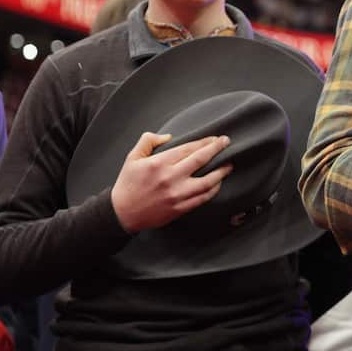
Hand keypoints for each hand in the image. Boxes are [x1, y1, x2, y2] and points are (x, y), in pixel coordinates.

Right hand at [110, 131, 232, 232]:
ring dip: (221, 171)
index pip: (188, 148)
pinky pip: (203, 198)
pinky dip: (213, 189)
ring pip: (207, 181)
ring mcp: (177, 195)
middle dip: (217, 149)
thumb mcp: (133, 158)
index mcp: (159, 163)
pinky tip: (218, 183)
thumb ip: (148, 141)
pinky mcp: (180, 208)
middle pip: (201, 160)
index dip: (204, 142)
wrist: (122, 214)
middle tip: (227, 142)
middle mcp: (170, 178)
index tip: (215, 138)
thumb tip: (168, 136)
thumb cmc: (128, 184)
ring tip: (229, 164)